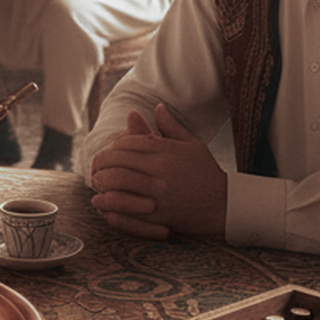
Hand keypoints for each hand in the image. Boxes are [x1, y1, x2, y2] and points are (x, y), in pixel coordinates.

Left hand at [87, 105, 225, 239]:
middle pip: (118, 160)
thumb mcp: (192, 144)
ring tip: (96, 182)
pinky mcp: (156, 213)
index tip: (110, 152)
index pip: (129, 142)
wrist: (224, 205)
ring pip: (118, 180)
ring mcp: (157, 191)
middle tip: (95, 167)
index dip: (114, 146)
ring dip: (101, 180)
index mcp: (166, 150)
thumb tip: (157, 107)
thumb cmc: (206, 173)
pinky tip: (102, 201)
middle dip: (101, 163)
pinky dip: (109, 202)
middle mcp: (160, 169)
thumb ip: (171, 126)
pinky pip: (124, 205)